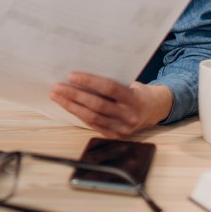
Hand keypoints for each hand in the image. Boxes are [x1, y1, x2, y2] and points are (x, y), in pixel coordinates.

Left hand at [49, 72, 172, 137]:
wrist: (153, 110)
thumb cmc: (136, 91)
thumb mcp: (129, 82)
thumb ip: (110, 82)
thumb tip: (81, 76)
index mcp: (134, 98)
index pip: (108, 88)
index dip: (89, 81)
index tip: (71, 75)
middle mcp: (129, 115)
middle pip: (96, 105)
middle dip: (74, 95)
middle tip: (57, 87)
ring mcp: (122, 128)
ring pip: (92, 117)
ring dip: (71, 106)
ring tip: (57, 96)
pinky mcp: (116, 136)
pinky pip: (93, 125)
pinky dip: (79, 114)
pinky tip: (68, 106)